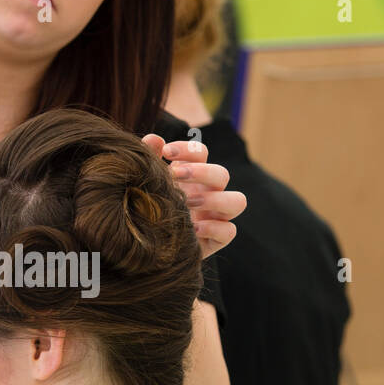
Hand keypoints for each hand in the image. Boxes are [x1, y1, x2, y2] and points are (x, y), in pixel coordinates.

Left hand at [142, 134, 246, 258]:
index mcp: (193, 175)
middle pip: (222, 174)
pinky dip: (214, 228)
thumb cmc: (148, 208)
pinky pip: (229, 231)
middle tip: (175, 176)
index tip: (165, 152)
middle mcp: (209, 192)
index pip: (201, 153)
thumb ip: (148, 160)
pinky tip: (192, 229)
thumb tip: (154, 139)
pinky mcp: (217, 239)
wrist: (145, 246)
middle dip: (201, 172)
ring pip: (238, 201)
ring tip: (188, 203)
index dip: (188, 149)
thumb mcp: (147, 184)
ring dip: (214, 199)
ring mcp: (216, 216)